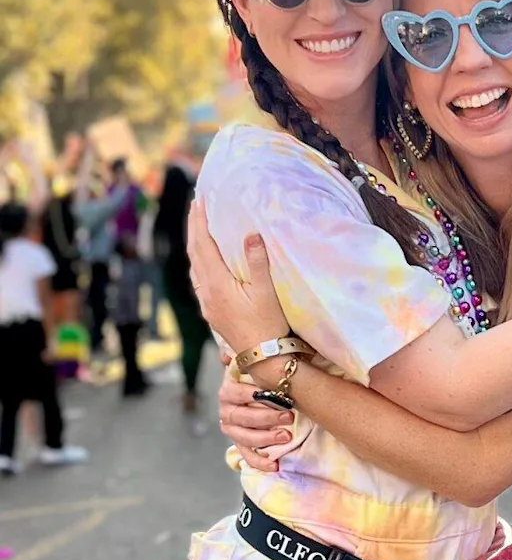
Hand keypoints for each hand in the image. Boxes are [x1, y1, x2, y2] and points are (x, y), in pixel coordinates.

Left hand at [187, 203, 288, 356]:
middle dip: (194, 228)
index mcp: (217, 285)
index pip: (203, 246)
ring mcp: (206, 304)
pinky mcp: (211, 312)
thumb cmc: (269, 327)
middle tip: (195, 205)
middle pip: (194, 254)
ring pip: (194, 267)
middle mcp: (206, 293)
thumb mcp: (267, 294)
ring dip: (195, 244)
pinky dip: (198, 262)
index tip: (199, 201)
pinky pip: (198, 280)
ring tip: (198, 227)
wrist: (263, 359)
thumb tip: (251, 234)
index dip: (200, 222)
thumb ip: (257, 263)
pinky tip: (204, 259)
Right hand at [217, 362, 294, 473]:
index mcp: (228, 389)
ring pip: (245, 437)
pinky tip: (275, 465)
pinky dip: (259, 462)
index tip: (273, 396)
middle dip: (266, 418)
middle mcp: (225, 410)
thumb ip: (243, 356)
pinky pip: (247, 455)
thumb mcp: (253, 363)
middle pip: (242, 417)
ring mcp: (232, 428)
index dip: (252, 396)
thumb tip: (226, 353)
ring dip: (266, 438)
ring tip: (286, 436)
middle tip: (289, 416)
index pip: (235, 393)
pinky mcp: (240, 443)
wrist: (260, 391)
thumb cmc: (260, 375)